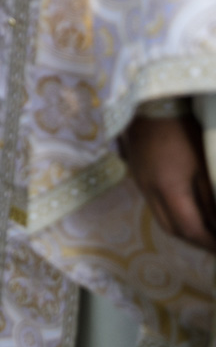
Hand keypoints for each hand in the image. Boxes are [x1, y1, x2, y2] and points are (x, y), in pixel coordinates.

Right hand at [121, 114, 215, 250]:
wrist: (151, 103)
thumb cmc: (184, 130)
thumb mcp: (204, 163)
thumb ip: (211, 197)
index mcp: (168, 189)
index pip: (191, 230)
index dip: (211, 244)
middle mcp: (149, 191)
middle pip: (173, 229)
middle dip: (198, 241)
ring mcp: (141, 182)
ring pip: (162, 218)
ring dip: (185, 229)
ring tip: (206, 230)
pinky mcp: (138, 173)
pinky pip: (156, 204)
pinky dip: (174, 214)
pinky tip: (188, 208)